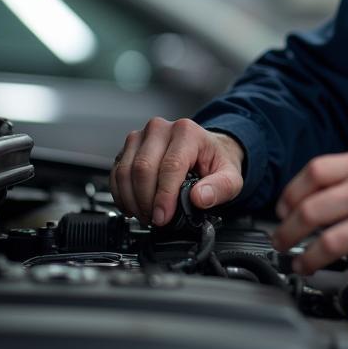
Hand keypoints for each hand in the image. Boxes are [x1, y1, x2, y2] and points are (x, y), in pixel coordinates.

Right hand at [110, 117, 244, 224]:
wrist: (207, 150)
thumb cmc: (215, 161)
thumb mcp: (230, 177)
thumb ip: (220, 188)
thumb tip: (200, 198)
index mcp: (187, 132)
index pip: (170, 166)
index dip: (164, 196)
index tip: (162, 217)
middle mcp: (161, 129)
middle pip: (143, 168)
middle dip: (146, 201)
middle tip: (155, 219)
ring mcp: (142, 136)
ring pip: (126, 171)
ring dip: (132, 200)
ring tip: (146, 215)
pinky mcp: (129, 147)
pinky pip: (116, 173)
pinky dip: (121, 195)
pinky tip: (133, 206)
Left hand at [270, 150, 347, 275]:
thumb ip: (341, 177)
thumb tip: (297, 201)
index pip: (312, 174)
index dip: (289, 196)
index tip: (282, 212)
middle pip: (311, 211)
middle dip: (286, 233)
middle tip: (281, 243)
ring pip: (328, 244)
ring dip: (305, 260)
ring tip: (301, 264)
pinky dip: (344, 276)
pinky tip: (340, 275)